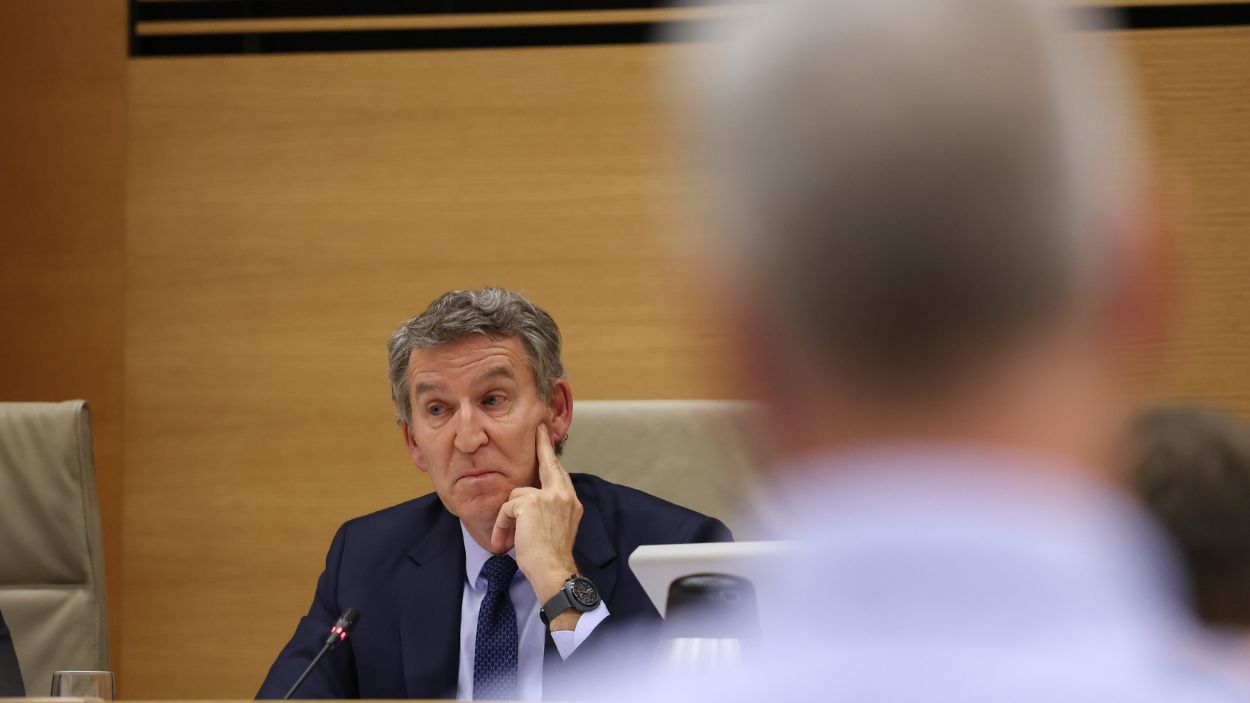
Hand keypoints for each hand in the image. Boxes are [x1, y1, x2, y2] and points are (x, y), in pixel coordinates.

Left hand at [491, 424, 582, 613]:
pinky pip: (507, 508)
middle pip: (549, 465)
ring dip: (508, 518)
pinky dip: (503, 525)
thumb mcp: (556, 527)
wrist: (554, 570)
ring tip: (509, 539)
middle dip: (543, 446)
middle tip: (538, 431)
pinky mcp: (531, 503)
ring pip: (517, 496)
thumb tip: (528, 501)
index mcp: (571, 502)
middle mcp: (564, 495)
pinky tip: (506, 541)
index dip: (551, 456)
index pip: (560, 473)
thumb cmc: (552, 557)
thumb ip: (549, 509)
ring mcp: (549, 497)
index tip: (547, 437)